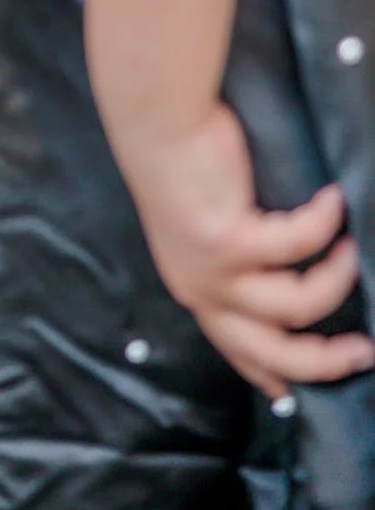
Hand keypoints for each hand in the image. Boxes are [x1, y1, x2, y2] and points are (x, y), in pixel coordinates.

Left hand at [123, 103, 374, 395]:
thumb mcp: (204, 226)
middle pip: (274, 352)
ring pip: (296, 305)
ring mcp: (214, 269)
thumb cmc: (184, 160)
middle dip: (326, 360)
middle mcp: (201, 289)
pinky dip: (323, 223)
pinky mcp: (228, 240)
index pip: (238, 350)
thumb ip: (237, 260)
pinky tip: (333, 199)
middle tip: (366, 351)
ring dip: (335, 281)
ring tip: (351, 252)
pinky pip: (298, 245)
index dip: (273, 374)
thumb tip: (282, 275)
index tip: (301, 390)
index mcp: (195, 289)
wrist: (155, 118)